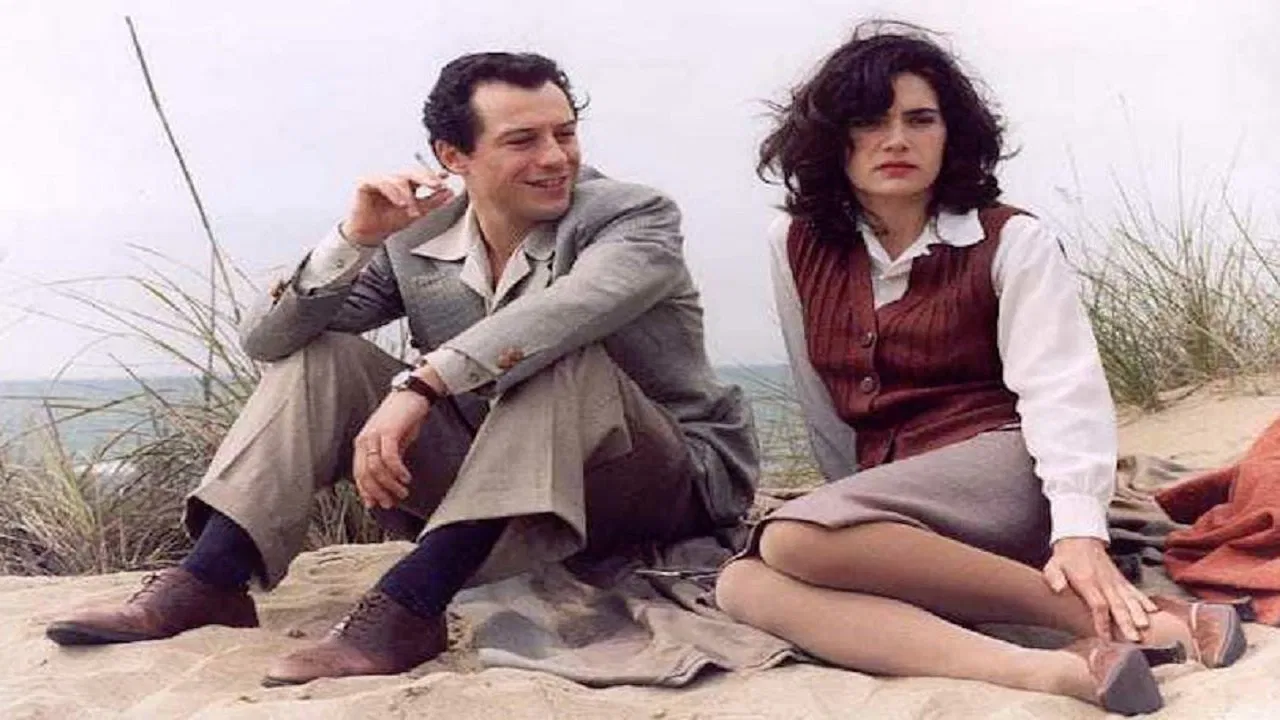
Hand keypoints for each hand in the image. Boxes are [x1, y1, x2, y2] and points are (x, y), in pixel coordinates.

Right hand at [341, 169, 454, 245]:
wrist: (370, 234)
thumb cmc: (389, 221)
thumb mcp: (416, 212)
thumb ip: (433, 202)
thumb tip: (449, 192)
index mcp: (405, 184)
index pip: (421, 175)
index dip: (433, 174)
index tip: (446, 176)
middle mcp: (393, 179)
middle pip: (412, 172)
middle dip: (426, 178)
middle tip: (437, 185)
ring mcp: (380, 178)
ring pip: (398, 179)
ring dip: (408, 195)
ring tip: (412, 209)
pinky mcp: (366, 182)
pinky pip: (381, 182)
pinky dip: (392, 193)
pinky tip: (399, 203)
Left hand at [352, 389, 431, 508]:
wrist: (413, 394)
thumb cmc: (403, 417)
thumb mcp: (393, 442)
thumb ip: (387, 460)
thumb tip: (387, 481)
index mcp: (362, 444)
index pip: (358, 474)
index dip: (367, 492)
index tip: (376, 504)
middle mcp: (364, 440)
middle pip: (365, 474)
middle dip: (378, 493)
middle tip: (390, 502)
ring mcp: (375, 435)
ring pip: (376, 469)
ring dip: (390, 485)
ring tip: (402, 491)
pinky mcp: (388, 431)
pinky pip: (389, 457)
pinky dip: (397, 471)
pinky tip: (406, 477)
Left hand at [1043, 537, 1157, 641]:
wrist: (1080, 539)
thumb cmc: (1066, 558)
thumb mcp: (1053, 565)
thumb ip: (1054, 577)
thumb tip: (1058, 588)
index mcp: (1087, 581)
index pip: (1098, 604)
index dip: (1102, 621)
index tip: (1105, 637)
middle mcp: (1105, 582)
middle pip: (1118, 605)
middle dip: (1127, 623)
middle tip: (1134, 639)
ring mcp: (1115, 581)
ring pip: (1130, 599)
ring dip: (1139, 614)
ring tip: (1146, 627)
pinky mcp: (1121, 580)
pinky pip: (1135, 591)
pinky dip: (1145, 601)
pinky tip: (1153, 611)